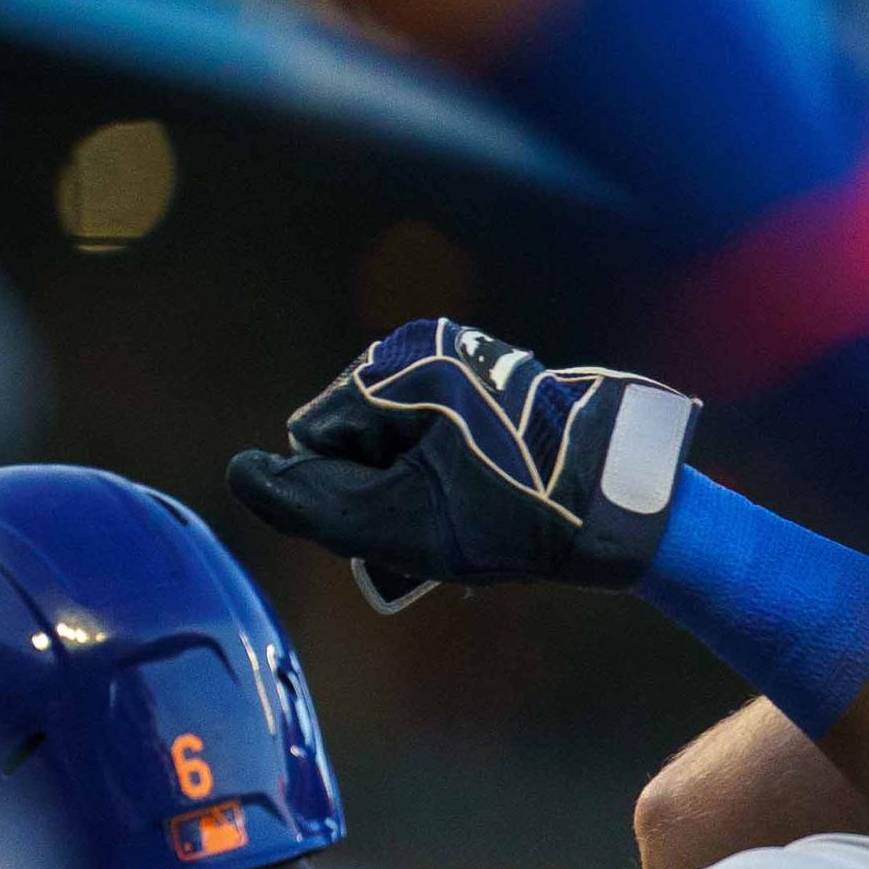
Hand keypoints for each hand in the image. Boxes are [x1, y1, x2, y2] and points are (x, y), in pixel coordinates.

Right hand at [227, 318, 701, 610]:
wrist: (627, 509)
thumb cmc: (517, 518)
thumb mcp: (402, 523)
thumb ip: (311, 504)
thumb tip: (241, 473)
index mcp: (402, 362)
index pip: (317, 437)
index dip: (354, 491)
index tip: (419, 513)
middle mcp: (430, 345)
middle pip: (357, 435)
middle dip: (386, 486)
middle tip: (452, 520)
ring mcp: (467, 360)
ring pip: (397, 441)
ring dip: (420, 485)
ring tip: (480, 511)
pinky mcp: (497, 385)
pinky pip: (439, 436)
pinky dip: (453, 473)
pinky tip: (496, 496)